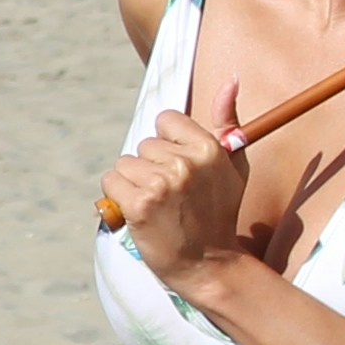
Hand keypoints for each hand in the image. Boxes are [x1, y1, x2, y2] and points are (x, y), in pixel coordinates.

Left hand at [100, 85, 251, 280]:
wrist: (208, 265)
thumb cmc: (218, 214)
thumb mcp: (233, 167)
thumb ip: (227, 122)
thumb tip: (231, 79)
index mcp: (209, 148)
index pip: (164, 120)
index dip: (166, 145)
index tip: (177, 171)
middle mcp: (186, 162)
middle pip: (143, 145)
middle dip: (150, 168)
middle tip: (171, 198)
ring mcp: (162, 183)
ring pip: (124, 164)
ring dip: (132, 184)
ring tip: (157, 207)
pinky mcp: (140, 204)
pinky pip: (111, 181)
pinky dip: (117, 198)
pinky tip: (138, 213)